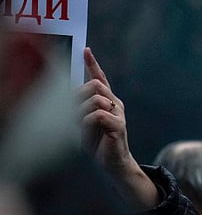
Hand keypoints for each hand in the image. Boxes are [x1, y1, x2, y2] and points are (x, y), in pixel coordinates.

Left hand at [79, 47, 128, 170]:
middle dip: (79, 95)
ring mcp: (119, 113)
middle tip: (72, 112)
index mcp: (108, 101)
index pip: (101, 78)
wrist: (112, 163)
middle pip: (96, 85)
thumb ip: (80, 108)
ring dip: (81, 113)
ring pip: (96, 99)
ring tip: (80, 127)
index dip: (93, 64)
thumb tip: (70, 97)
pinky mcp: (119, 125)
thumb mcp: (84, 123)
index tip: (86, 50)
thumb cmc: (98, 143)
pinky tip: (87, 132)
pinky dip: (87, 123)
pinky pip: (98, 115)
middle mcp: (116, 104)